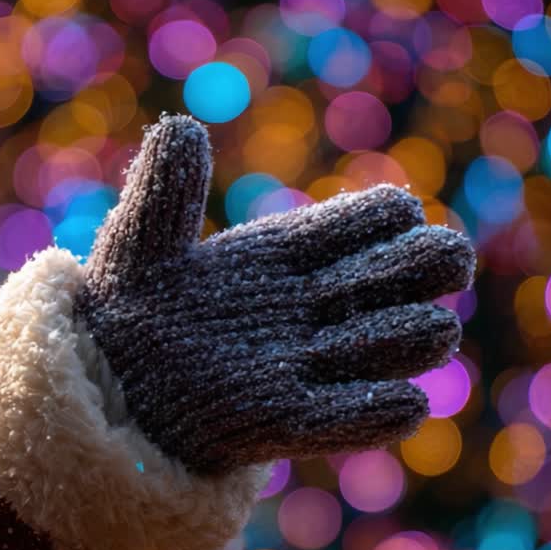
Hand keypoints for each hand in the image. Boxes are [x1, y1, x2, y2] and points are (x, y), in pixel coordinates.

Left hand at [78, 115, 475, 474]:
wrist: (107, 388)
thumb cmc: (128, 309)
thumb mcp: (139, 244)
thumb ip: (164, 191)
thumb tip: (180, 128)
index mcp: (289, 251)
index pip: (371, 219)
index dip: (392, 216)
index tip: (396, 215)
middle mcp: (312, 305)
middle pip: (403, 274)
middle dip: (431, 265)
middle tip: (443, 266)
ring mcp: (305, 363)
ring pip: (393, 342)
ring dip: (416, 336)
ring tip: (429, 331)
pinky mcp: (285, 421)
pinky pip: (348, 417)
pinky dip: (380, 413)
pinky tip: (406, 403)